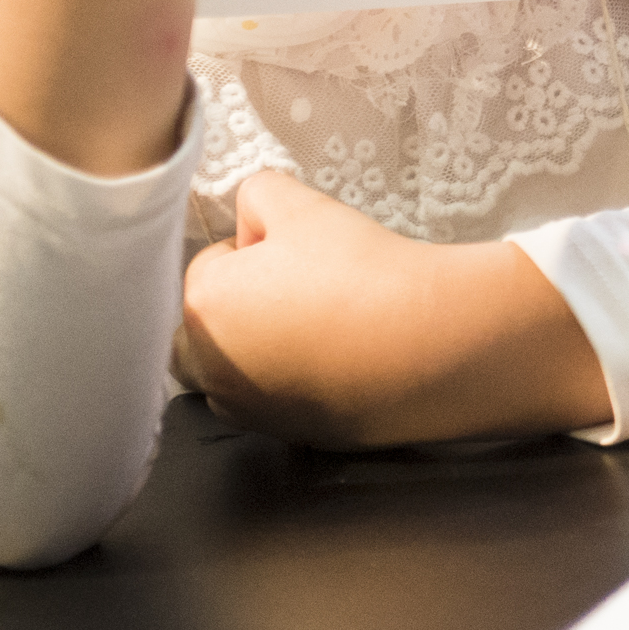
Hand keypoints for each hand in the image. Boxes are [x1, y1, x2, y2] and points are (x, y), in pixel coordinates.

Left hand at [176, 171, 608, 446]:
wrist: (427, 344)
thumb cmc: (361, 270)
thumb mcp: (304, 206)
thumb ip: (258, 195)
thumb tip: (251, 224)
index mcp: (202, 306)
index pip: (211, 263)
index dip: (257, 250)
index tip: (304, 254)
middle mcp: (208, 367)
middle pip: (206, 325)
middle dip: (239, 305)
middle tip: (304, 290)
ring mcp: (244, 408)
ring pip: (232, 370)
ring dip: (258, 350)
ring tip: (320, 329)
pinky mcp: (284, 434)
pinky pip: (271, 402)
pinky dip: (290, 384)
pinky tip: (337, 363)